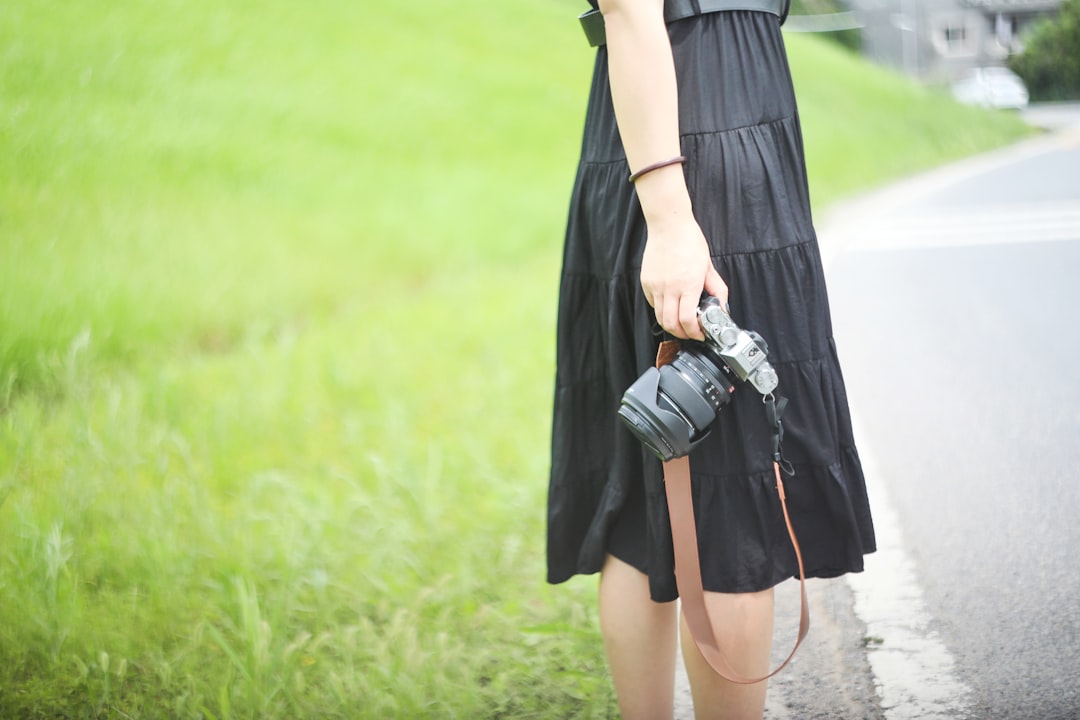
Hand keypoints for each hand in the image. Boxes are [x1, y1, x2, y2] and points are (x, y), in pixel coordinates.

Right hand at [640, 217, 728, 340]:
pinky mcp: (646, 282)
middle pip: (670, 324)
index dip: (694, 333)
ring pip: (659, 317)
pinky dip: (661, 310)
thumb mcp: (708, 266)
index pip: (687, 320)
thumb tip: (722, 306)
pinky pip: (653, 304)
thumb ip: (717, 289)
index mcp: (688, 284)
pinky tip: (670, 305)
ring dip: (670, 325)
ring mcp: (655, 286)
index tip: (700, 334)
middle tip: (690, 333)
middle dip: (682, 334)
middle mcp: (669, 288)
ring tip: (680, 322)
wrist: (669, 226)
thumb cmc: (689, 242)